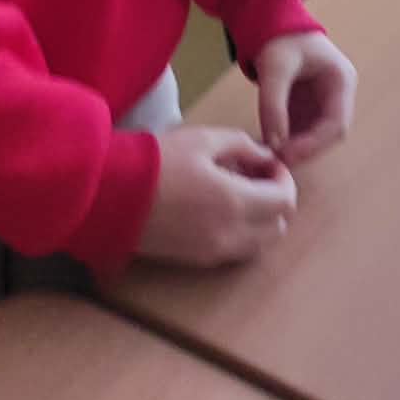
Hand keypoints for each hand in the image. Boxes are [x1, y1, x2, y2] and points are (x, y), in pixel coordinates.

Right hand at [135, 125, 296, 266]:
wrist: (115, 194)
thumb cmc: (158, 160)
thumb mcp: (204, 139)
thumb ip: (243, 146)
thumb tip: (266, 158)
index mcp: (236, 202)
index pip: (285, 201)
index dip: (284, 180)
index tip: (269, 164)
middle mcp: (231, 234)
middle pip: (278, 227)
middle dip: (276, 201)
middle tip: (257, 177)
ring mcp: (214, 252)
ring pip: (260, 244)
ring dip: (262, 220)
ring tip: (239, 192)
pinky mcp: (198, 261)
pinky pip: (237, 252)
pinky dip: (242, 233)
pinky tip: (220, 209)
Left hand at [254, 32, 356, 166]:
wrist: (271, 20)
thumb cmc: (279, 37)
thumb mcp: (274, 67)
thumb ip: (274, 103)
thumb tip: (275, 143)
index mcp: (341, 80)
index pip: (337, 124)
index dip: (314, 144)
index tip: (288, 154)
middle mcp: (338, 94)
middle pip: (327, 135)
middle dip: (303, 149)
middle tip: (276, 159)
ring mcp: (324, 101)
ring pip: (315, 137)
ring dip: (294, 148)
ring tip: (268, 155)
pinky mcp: (308, 106)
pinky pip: (301, 130)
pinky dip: (287, 140)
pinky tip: (267, 145)